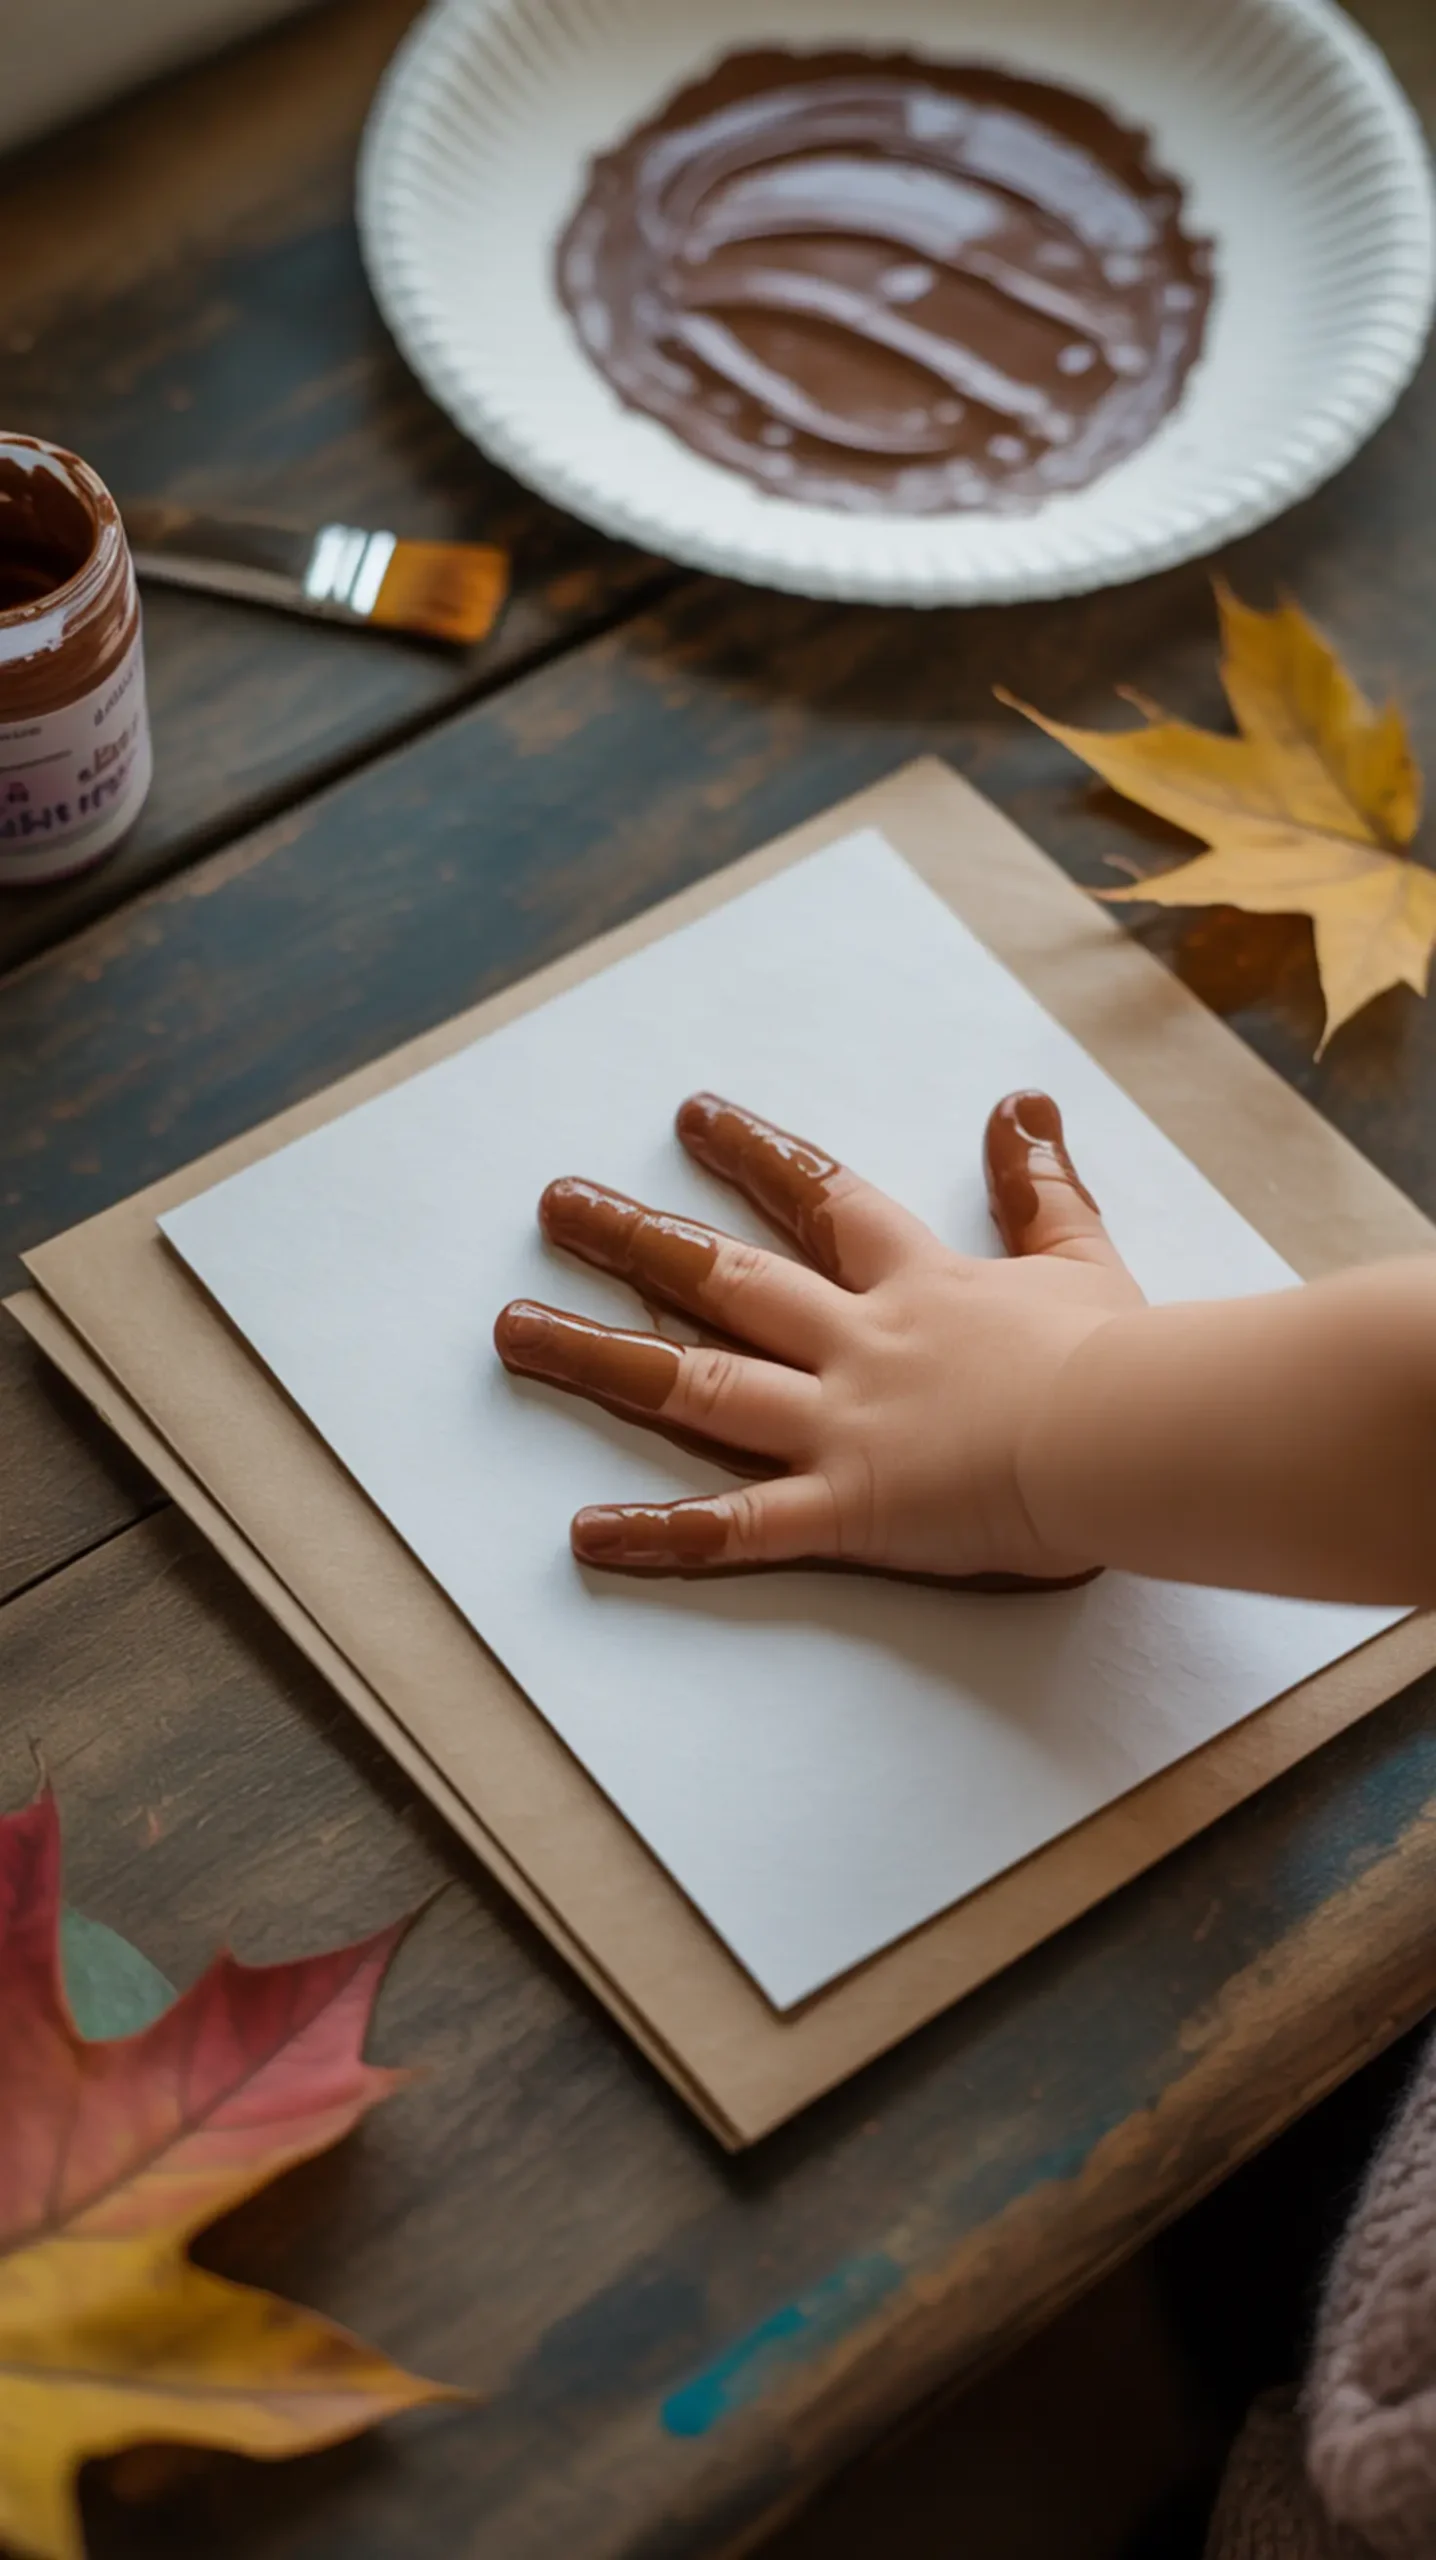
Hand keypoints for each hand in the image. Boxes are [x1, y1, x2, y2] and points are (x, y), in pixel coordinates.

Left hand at [494, 1090, 1143, 1580]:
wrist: (1137, 1437)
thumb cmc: (1123, 1360)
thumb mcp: (1082, 1258)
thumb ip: (1041, 1188)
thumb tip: (1023, 1105)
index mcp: (916, 1284)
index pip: (819, 1198)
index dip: (753, 1153)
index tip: (691, 1115)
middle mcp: (857, 1344)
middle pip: (724, 1276)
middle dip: (633, 1235)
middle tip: (554, 1201)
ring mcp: (842, 1425)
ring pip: (695, 1383)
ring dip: (597, 1354)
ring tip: (511, 1329)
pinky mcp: (847, 1510)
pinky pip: (737, 1529)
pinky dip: (661, 1536)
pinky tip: (582, 1536)